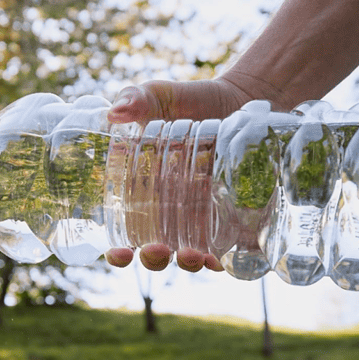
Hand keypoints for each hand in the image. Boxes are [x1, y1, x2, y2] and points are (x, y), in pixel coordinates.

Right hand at [103, 78, 260, 272]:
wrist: (243, 98)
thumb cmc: (191, 101)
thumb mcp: (159, 96)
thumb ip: (135, 99)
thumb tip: (115, 112)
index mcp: (141, 193)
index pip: (123, 233)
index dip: (118, 251)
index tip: (118, 253)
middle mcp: (170, 214)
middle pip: (156, 253)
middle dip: (154, 260)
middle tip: (156, 250)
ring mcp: (203, 219)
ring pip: (191, 257)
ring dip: (189, 263)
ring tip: (192, 256)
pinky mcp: (236, 216)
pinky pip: (229, 248)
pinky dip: (225, 260)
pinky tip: (221, 259)